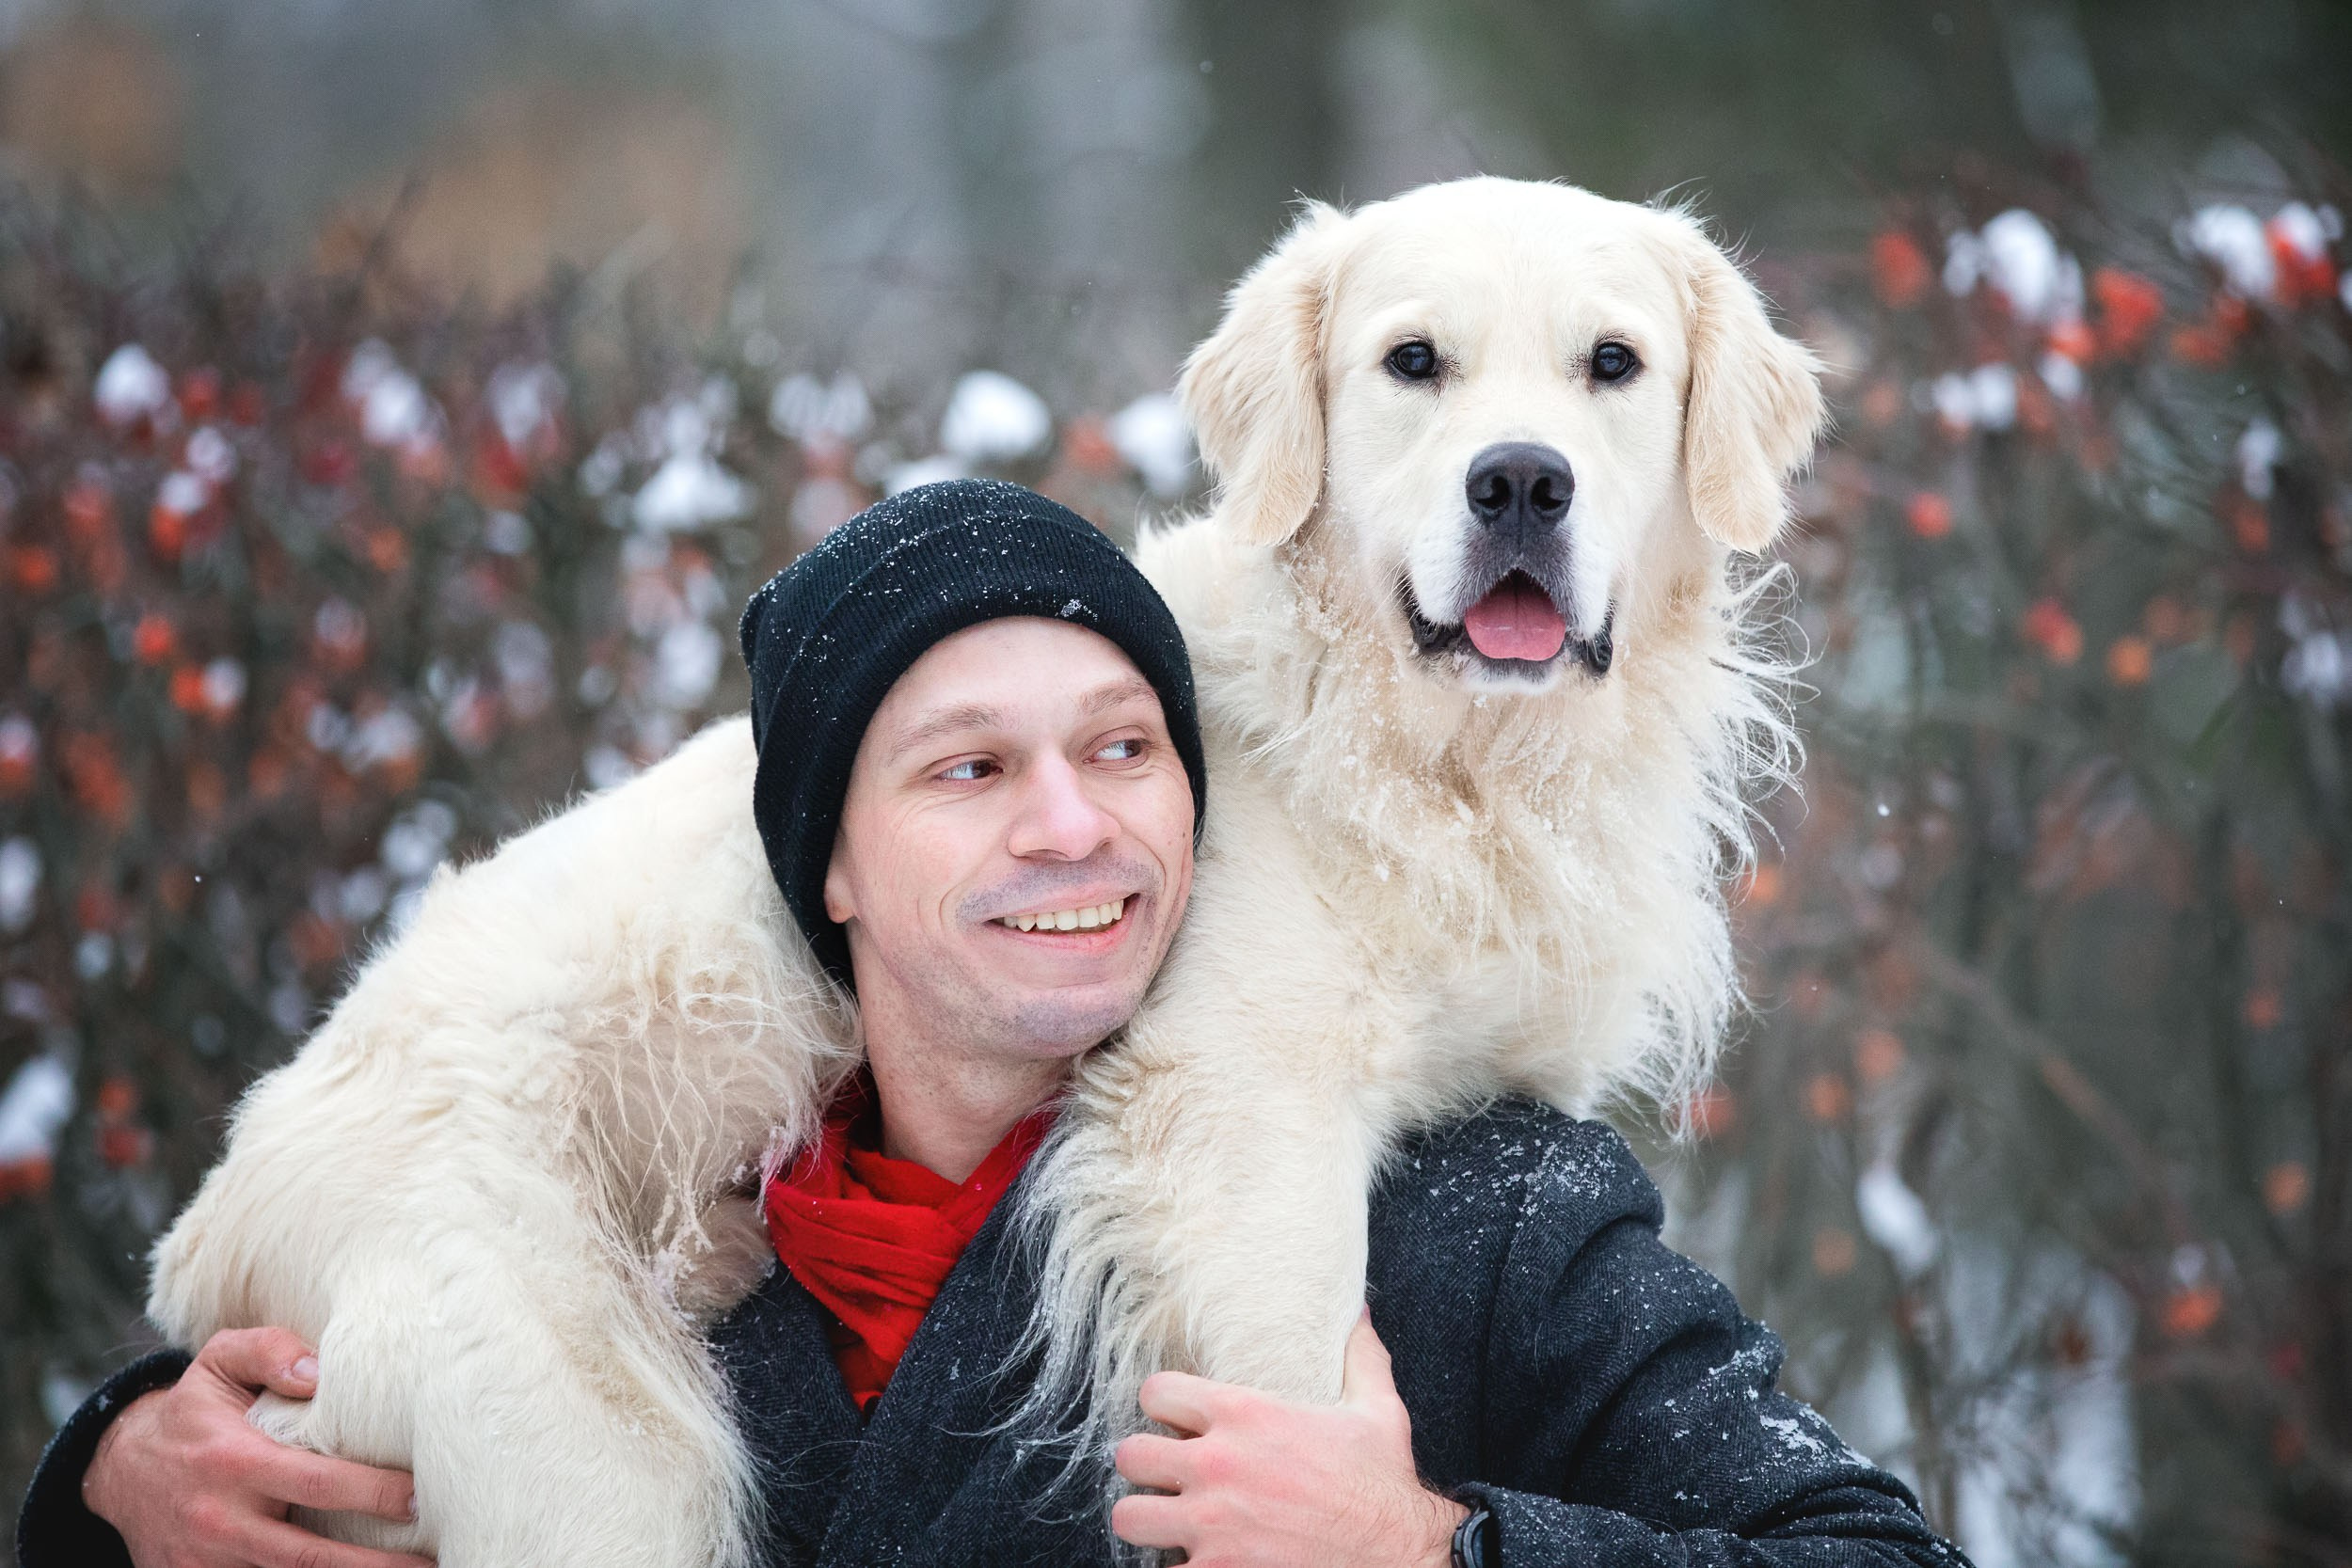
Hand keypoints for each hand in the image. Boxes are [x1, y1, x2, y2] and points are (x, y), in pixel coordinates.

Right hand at [83, 1327, 433, 1567]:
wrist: (122, 1468)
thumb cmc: (193, 1410)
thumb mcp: (220, 1361)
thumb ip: (271, 1351)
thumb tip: (320, 1374)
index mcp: (234, 1462)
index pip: (318, 1484)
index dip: (373, 1494)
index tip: (420, 1498)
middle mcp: (222, 1520)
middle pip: (310, 1557)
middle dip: (375, 1566)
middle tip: (430, 1562)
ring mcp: (208, 1561)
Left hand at [1111, 1310, 1468, 1567]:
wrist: (1398, 1554)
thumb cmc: (1384, 1484)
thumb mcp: (1377, 1408)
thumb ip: (1358, 1355)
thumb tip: (1358, 1310)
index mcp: (1244, 1415)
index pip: (1155, 1391)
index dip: (1162, 1404)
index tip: (1176, 1418)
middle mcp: (1216, 1465)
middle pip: (1129, 1455)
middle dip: (1146, 1465)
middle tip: (1167, 1474)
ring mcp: (1211, 1524)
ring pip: (1128, 1517)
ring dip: (1147, 1518)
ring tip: (1169, 1520)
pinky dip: (1178, 1566)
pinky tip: (1199, 1559)